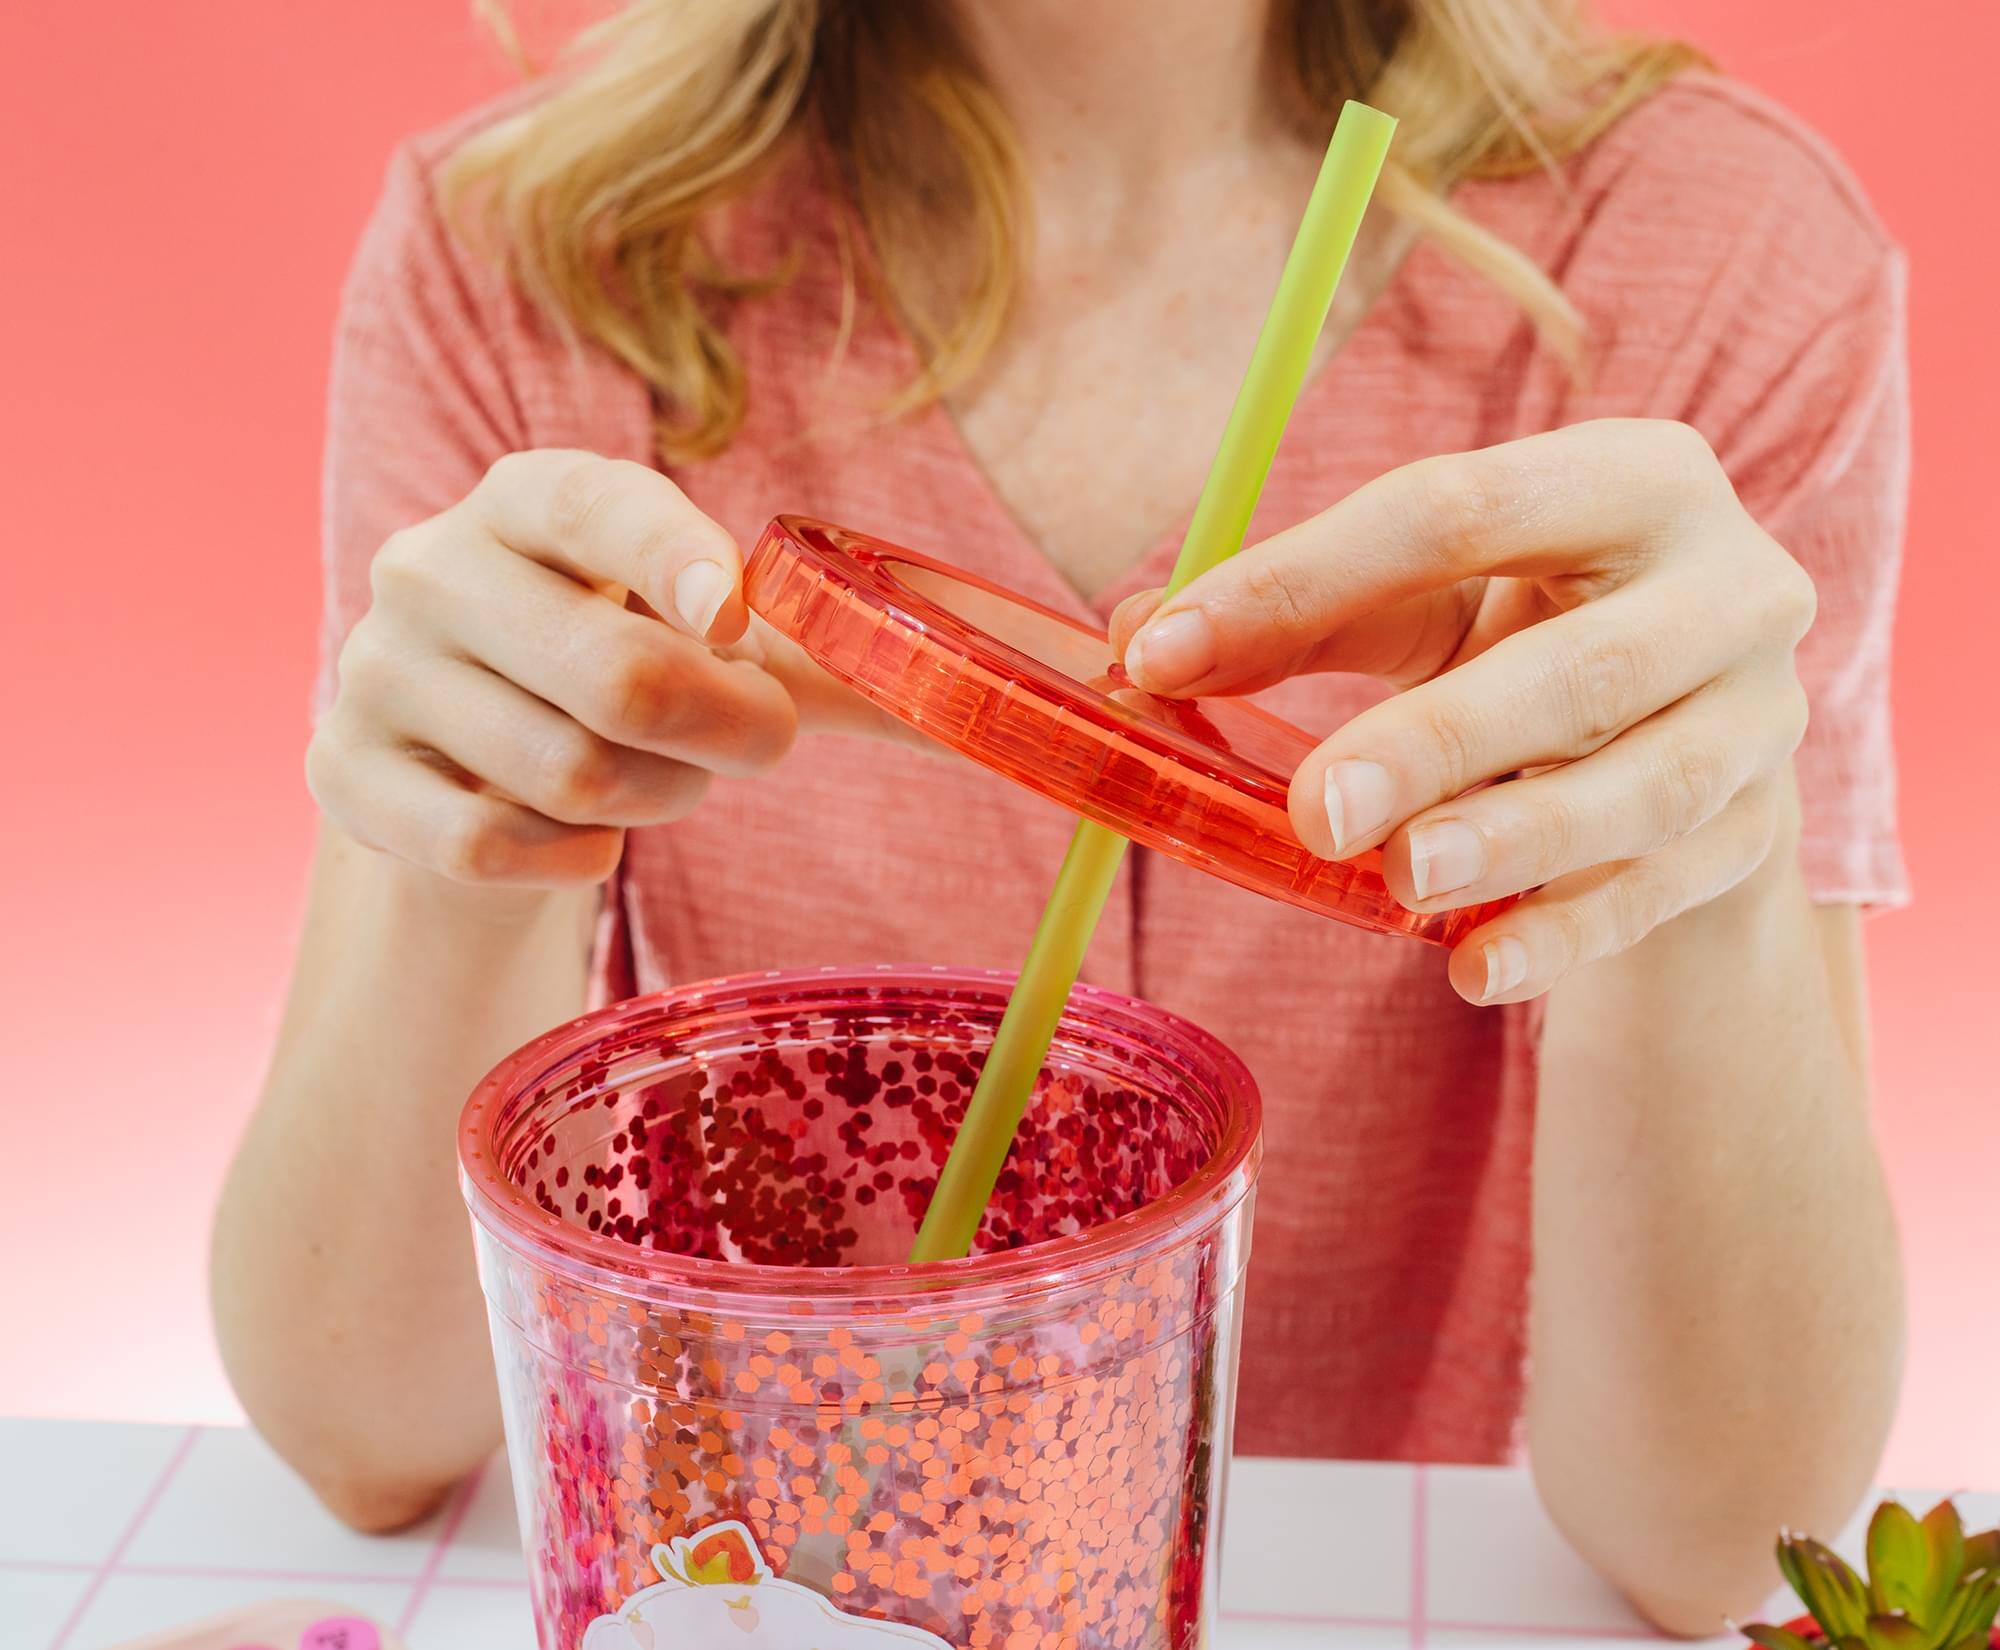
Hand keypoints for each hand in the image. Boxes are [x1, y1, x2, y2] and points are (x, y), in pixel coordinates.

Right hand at [310, 450, 908, 887]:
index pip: (600, 505)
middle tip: (755, 746)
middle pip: (615, 677)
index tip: (736, 616)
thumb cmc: (617, 672)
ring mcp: (375, 670)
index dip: (674, 558)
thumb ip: (832, 658)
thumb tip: (992, 705)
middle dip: (722, 735)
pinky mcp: (342, 772)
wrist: (467, 758)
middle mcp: (433, 565)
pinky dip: (571, 859)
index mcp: (532, 498)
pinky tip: (579, 834)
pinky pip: (492, 844)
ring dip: (656, 800)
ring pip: (571, 776)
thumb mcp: (711, 642)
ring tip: (656, 777)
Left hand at [1111, 420, 1816, 1003]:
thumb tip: (1141, 645)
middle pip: (1585, 663)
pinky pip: (1664, 891)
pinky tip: (1474, 970)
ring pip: (1649, 787)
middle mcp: (1729, 585)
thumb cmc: (1526, 635)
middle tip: (1319, 810)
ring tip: (1403, 878)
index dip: (1304, 577)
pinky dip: (1565, 936)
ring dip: (1517, 840)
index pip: (1458, 510)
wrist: (1686, 724)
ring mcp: (1760, 717)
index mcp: (1630, 477)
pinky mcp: (1760, 833)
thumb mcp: (1424, 604)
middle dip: (1441, 739)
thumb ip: (1301, 616)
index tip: (1163, 654)